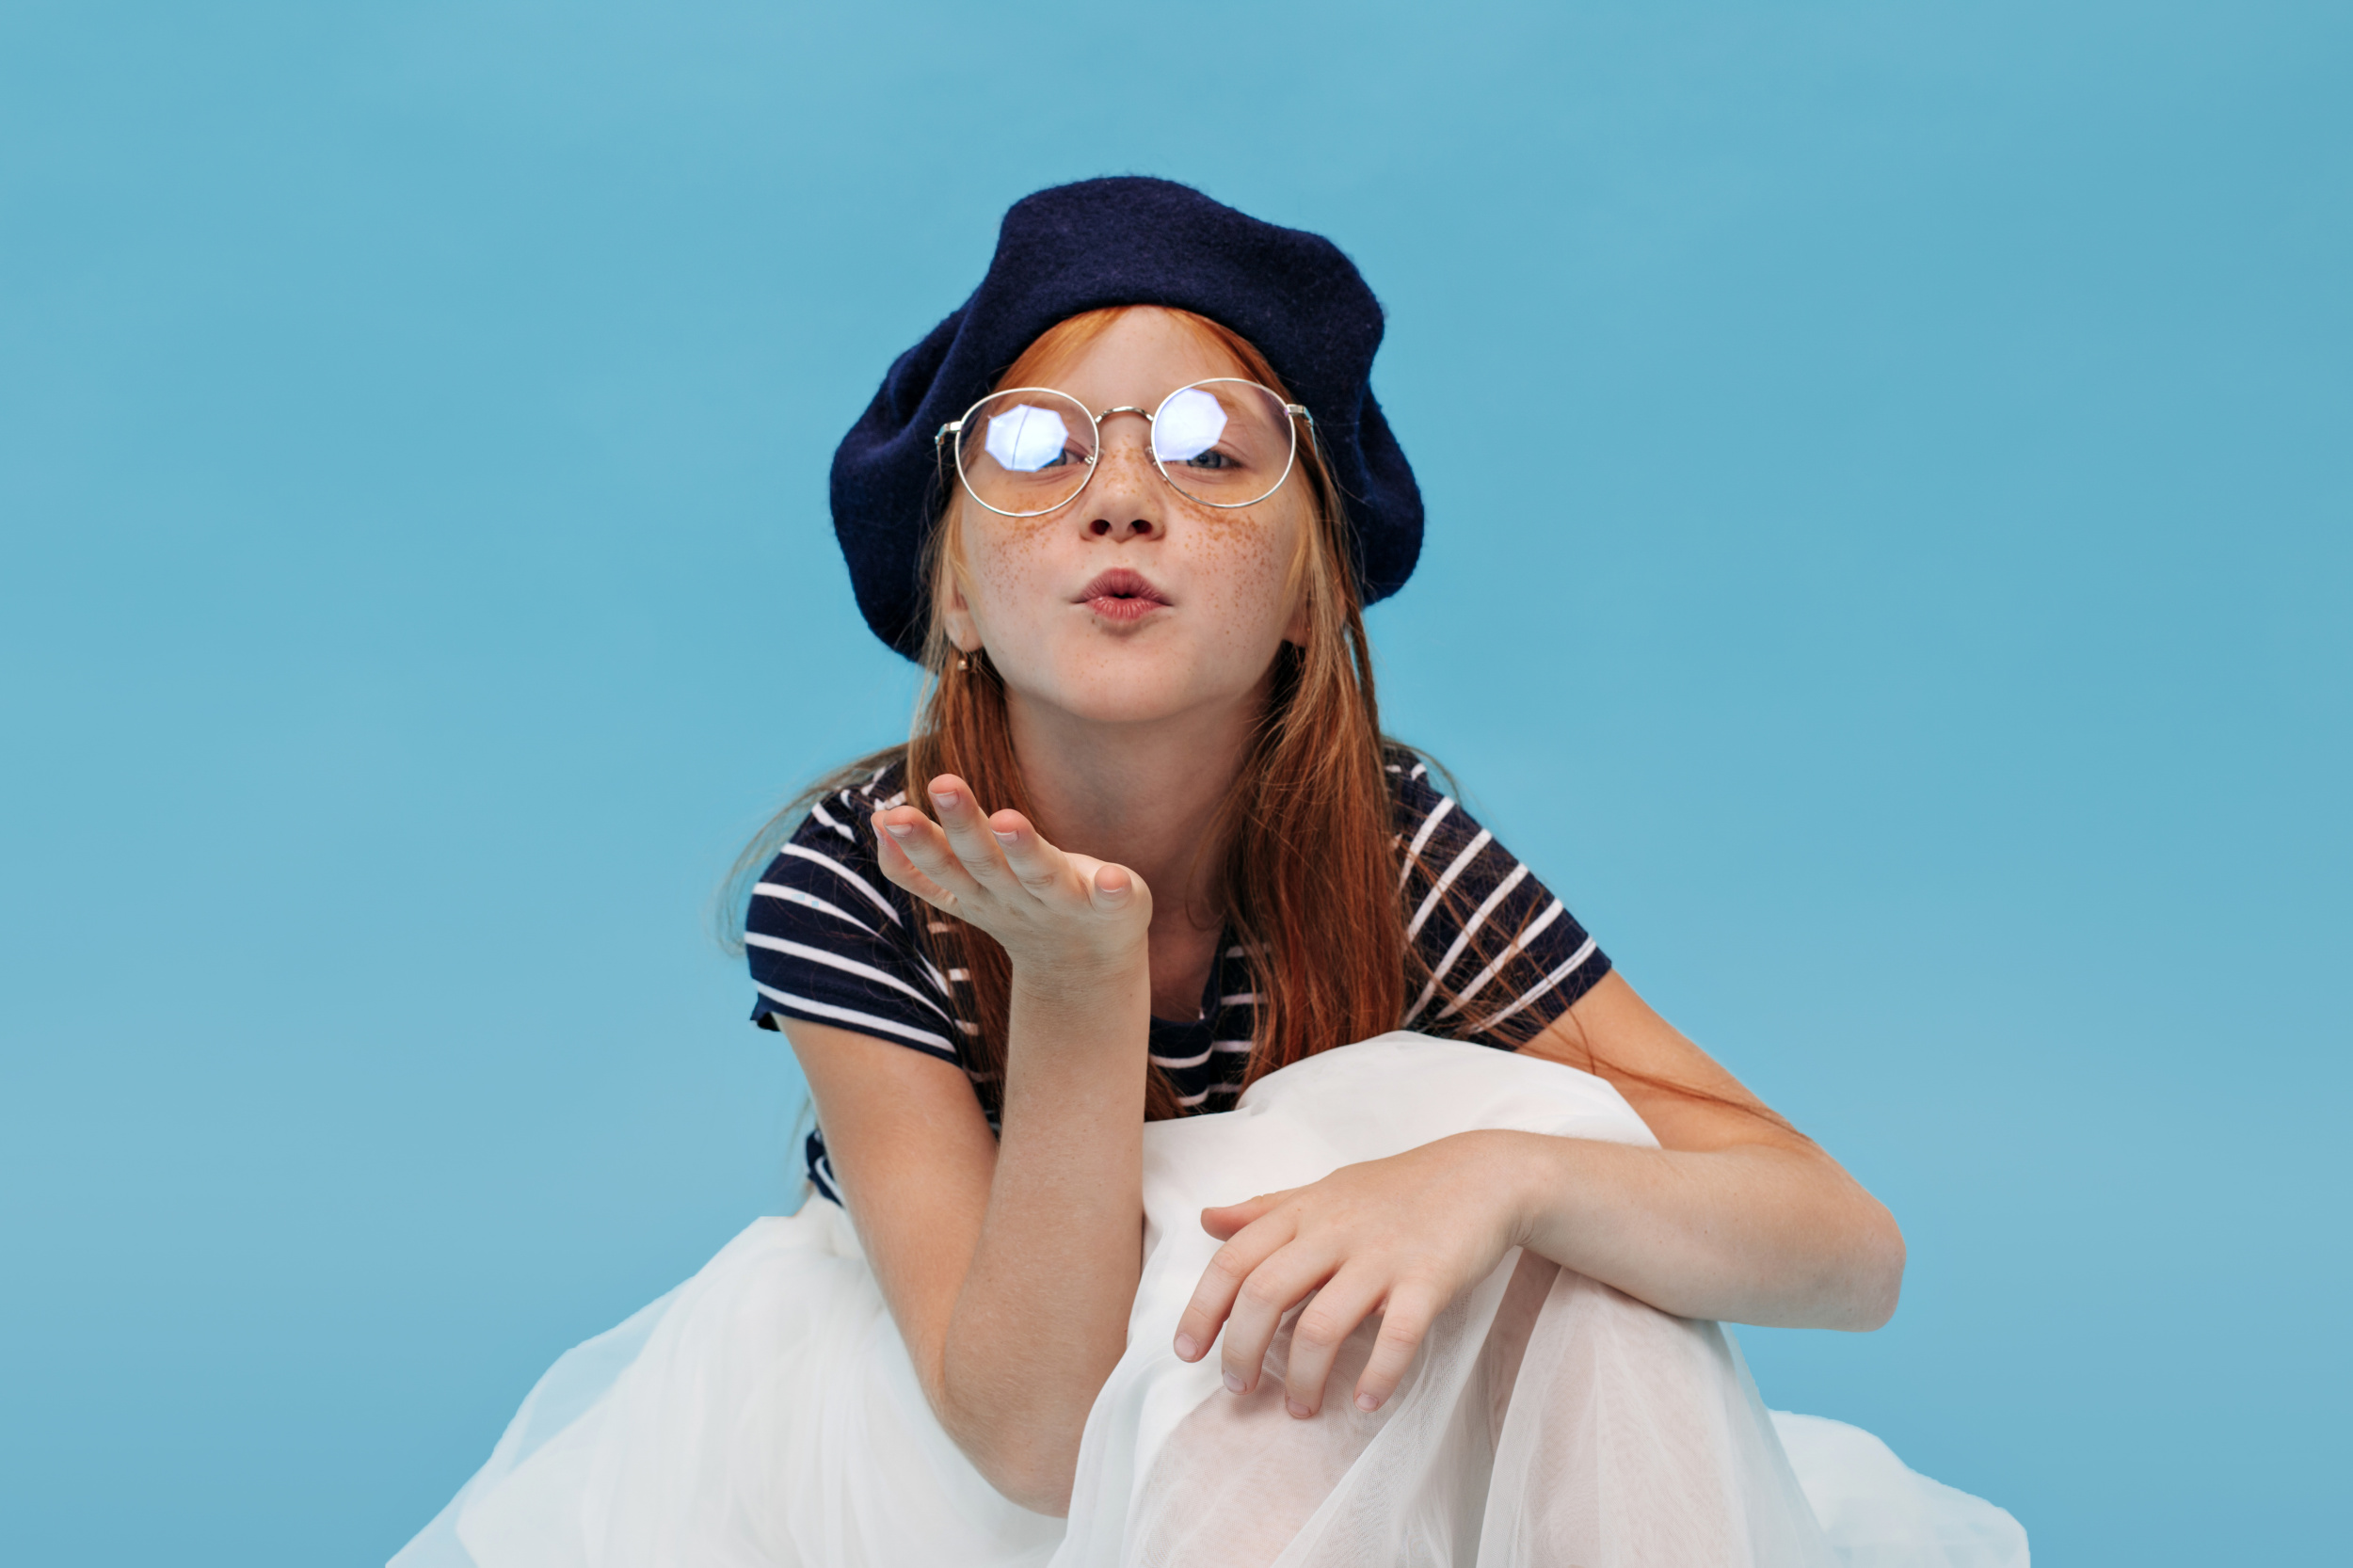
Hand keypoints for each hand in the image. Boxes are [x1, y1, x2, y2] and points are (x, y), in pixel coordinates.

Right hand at [871, 774, 1150, 983]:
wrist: (1084, 967)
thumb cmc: (1020, 904)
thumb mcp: (967, 887)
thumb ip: (923, 860)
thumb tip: (877, 818)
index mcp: (977, 889)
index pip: (938, 868)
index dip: (913, 846)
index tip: (890, 813)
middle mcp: (1013, 896)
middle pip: (982, 862)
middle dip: (962, 825)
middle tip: (942, 783)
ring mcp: (1062, 903)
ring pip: (1039, 874)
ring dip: (1023, 848)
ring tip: (1009, 819)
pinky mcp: (1110, 907)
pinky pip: (1112, 899)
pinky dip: (1112, 889)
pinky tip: (1113, 875)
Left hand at [1170, 1131, 1526, 1417]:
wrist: (1483, 1174)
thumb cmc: (1397, 1189)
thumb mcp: (1325, 1190)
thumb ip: (1266, 1209)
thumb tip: (1207, 1220)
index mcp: (1304, 1211)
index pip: (1235, 1260)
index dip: (1204, 1309)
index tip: (1188, 1352)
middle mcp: (1335, 1231)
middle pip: (1265, 1294)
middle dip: (1242, 1350)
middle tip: (1238, 1389)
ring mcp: (1383, 1256)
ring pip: (1323, 1325)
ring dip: (1304, 1378)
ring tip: (1301, 1408)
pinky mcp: (1430, 1279)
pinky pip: (1397, 1336)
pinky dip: (1378, 1376)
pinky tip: (1367, 1402)